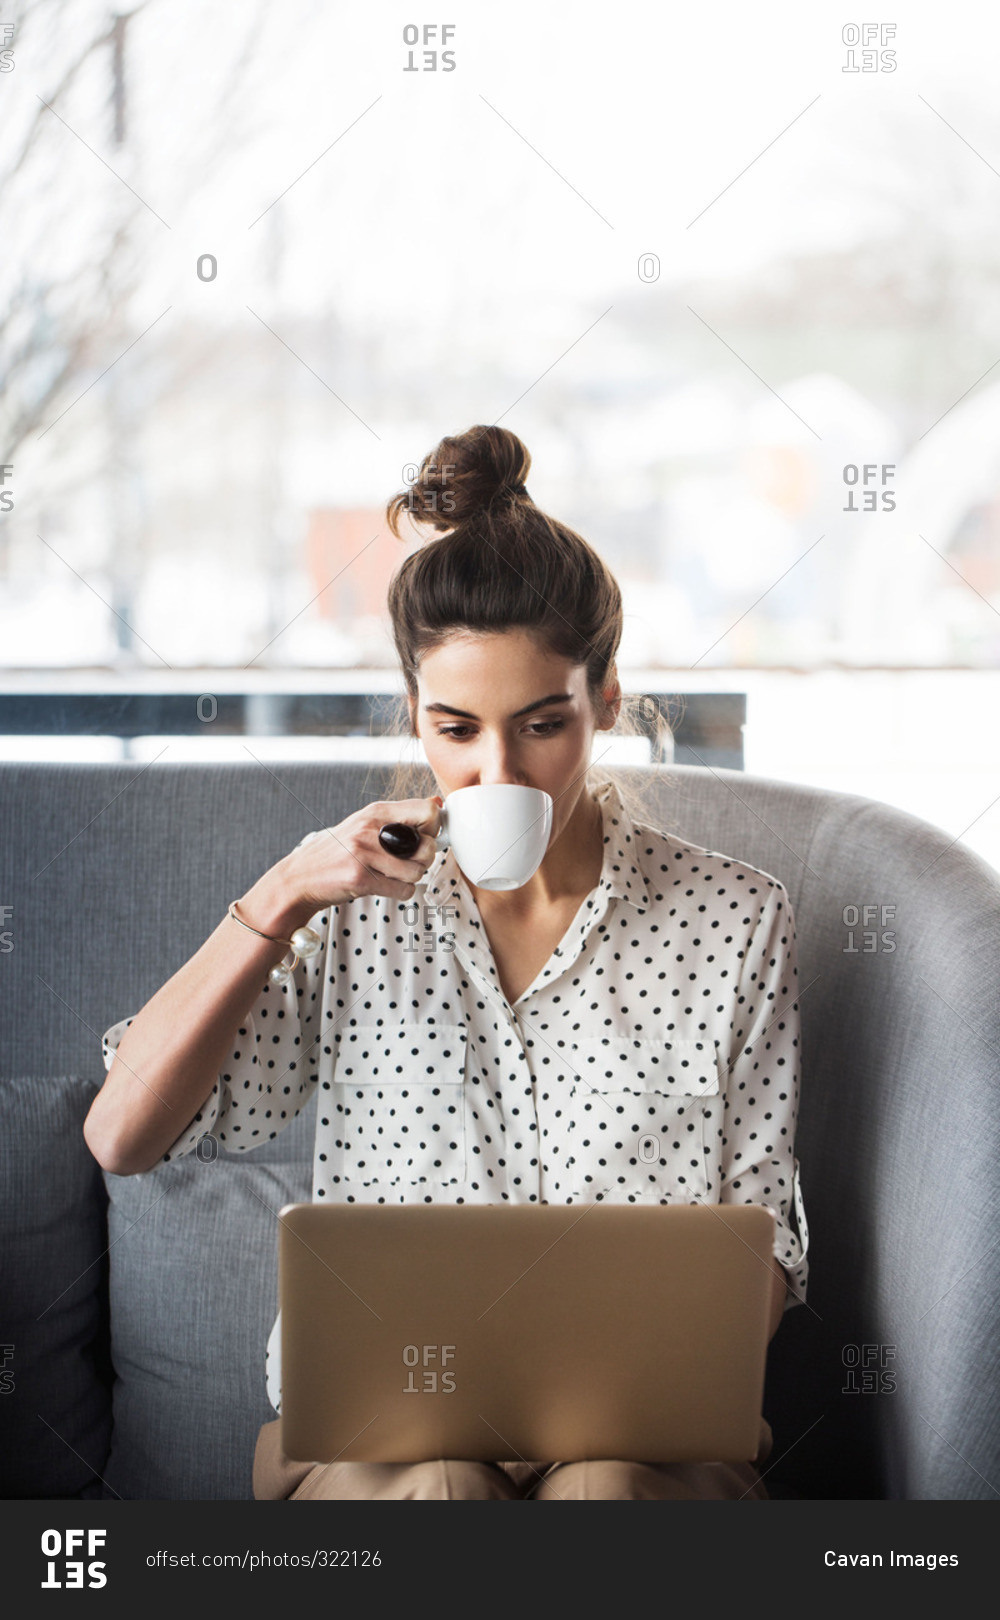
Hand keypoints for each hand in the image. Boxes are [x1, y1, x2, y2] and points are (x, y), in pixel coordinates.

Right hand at [283, 796, 443, 914]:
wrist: (300, 878)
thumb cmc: (337, 852)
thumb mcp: (366, 824)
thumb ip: (401, 816)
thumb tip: (438, 803)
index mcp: (376, 811)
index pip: (428, 811)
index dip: (433, 829)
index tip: (422, 838)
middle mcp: (370, 829)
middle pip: (427, 846)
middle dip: (423, 859)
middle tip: (407, 862)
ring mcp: (364, 854)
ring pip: (417, 871)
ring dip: (409, 878)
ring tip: (391, 874)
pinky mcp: (360, 879)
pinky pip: (403, 890)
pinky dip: (399, 892)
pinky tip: (383, 885)